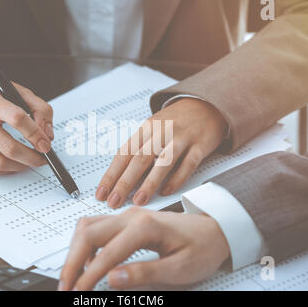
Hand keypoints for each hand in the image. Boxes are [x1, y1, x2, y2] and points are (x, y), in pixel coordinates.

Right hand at [0, 77, 53, 174]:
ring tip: (32, 161)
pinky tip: (18, 163)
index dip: (35, 134)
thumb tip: (47, 136)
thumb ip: (40, 109)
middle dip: (32, 157)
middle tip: (44, 158)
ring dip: (21, 166)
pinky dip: (9, 169)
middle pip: (9, 147)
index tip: (46, 144)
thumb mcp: (20, 92)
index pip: (17, 119)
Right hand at [59, 207, 229, 289]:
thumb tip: (113, 279)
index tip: (79, 295)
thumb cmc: (202, 248)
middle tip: (67, 288)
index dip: (88, 277)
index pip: (106, 253)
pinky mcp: (127, 219)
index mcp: (145, 226)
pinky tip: (90, 263)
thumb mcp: (180, 269)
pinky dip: (86, 245)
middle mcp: (132, 215)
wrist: (215, 230)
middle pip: (88, 233)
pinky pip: (97, 227)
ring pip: (88, 227)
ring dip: (76, 251)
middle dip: (72, 262)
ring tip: (74, 278)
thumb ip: (145, 273)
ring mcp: (128, 215)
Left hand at [96, 98, 226, 207]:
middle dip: (124, 182)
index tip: (101, 193)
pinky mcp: (200, 145)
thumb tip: (119, 178)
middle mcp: (162, 132)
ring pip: (163, 162)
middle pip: (139, 159)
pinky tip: (166, 191)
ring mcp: (182, 138)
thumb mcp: (153, 129)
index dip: (111, 175)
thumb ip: (139, 149)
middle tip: (114, 201)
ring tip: (138, 201)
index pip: (124, 153)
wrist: (206, 105)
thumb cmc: (176, 122)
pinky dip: (176, 179)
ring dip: (149, 183)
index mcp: (146, 128)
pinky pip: (188, 164)